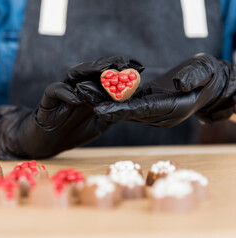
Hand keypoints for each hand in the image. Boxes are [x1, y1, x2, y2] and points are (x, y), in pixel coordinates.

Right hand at [0, 56, 143, 158]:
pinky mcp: (47, 102)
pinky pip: (54, 91)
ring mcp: (62, 94)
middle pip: (91, 71)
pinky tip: (78, 98)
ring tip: (105, 71)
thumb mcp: (98, 125)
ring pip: (73, 76)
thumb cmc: (71, 132)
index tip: (139, 66)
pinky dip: (66, 92)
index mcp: (90, 93)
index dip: (121, 70)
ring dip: (88, 72)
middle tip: (124, 63)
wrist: (45, 144)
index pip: (105, 76)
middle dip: (108, 65)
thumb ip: (111, 114)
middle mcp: (76, 89)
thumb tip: (131, 105)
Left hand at [93, 54, 235, 126]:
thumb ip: (191, 78)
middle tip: (79, 94)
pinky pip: (125, 101)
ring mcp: (150, 111)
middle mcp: (156, 115)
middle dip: (102, 104)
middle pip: (125, 111)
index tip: (99, 110)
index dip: (119, 110)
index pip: (141, 111)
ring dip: (101, 99)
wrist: (207, 85)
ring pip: (122, 107)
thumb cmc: (206, 76)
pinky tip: (94, 88)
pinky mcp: (145, 104)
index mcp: (170, 109)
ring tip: (80, 89)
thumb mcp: (203, 73)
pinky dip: (109, 96)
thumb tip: (178, 83)